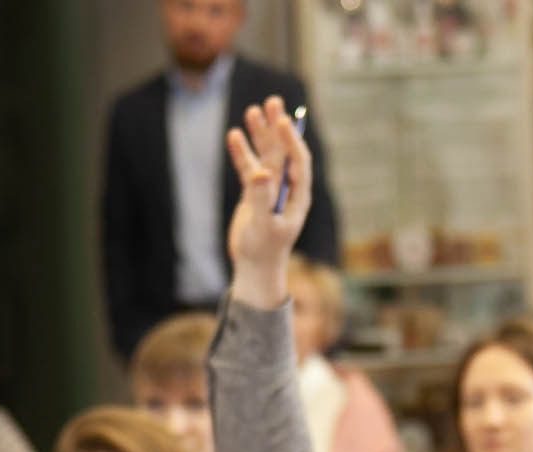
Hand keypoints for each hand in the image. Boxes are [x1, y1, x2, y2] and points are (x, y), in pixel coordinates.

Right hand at [225, 96, 313, 310]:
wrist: (253, 268)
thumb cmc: (263, 251)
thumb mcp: (263, 226)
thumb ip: (261, 199)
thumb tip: (260, 173)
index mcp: (298, 197)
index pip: (299, 162)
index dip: (292, 140)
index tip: (282, 121)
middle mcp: (287, 189)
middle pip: (284, 152)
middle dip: (278, 128)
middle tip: (272, 102)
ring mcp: (270, 189)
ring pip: (266, 155)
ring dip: (260, 134)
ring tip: (252, 110)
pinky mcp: (254, 193)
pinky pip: (248, 167)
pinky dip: (242, 152)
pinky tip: (234, 135)